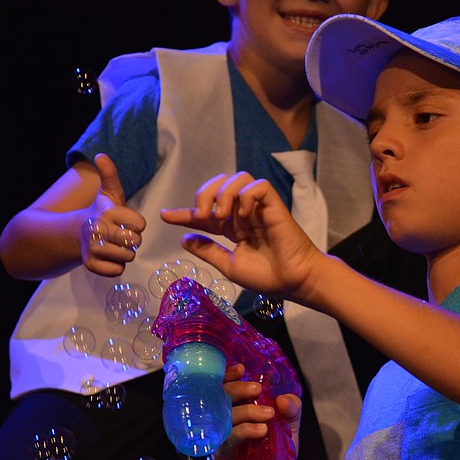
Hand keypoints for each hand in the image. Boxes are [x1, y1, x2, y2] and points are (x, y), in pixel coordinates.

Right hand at [81, 153, 146, 275]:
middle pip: (135, 242)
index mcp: (107, 211)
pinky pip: (117, 271)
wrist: (77, 232)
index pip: (141, 224)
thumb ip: (110, 175)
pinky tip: (108, 256)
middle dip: (133, 240)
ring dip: (125, 253)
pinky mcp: (90, 265)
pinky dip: (116, 266)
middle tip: (120, 234)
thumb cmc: (102, 212)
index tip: (126, 221)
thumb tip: (101, 155)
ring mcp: (93, 248)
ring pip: (128, 257)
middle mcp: (98, 229)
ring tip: (114, 245)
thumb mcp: (108, 193)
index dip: (137, 224)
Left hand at [160, 171, 322, 300]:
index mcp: (233, 228)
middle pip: (219, 186)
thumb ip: (209, 252)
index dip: (183, 213)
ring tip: (222, 216)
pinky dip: (245, 196)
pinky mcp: (274, 206)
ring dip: (224, 193)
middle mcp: (244, 214)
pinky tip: (244, 215)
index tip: (165, 216)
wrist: (294, 281)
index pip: (205, 214)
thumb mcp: (230, 266)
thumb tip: (185, 240)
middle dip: (204, 195)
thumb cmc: (268, 277)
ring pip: (238, 178)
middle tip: (201, 216)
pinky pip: (258, 186)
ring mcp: (259, 208)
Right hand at [213, 364, 302, 459]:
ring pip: (223, 417)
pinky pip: (228, 439)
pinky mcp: (221, 455)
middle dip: (238, 389)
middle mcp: (222, 419)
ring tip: (269, 415)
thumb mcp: (289, 422)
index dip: (228, 375)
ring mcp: (219, 437)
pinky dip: (244, 431)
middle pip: (220, 397)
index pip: (224, 386)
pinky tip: (260, 430)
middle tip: (257, 390)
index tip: (241, 368)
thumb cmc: (278, 447)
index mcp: (235, 407)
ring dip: (247, 411)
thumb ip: (292, 407)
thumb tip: (283, 399)